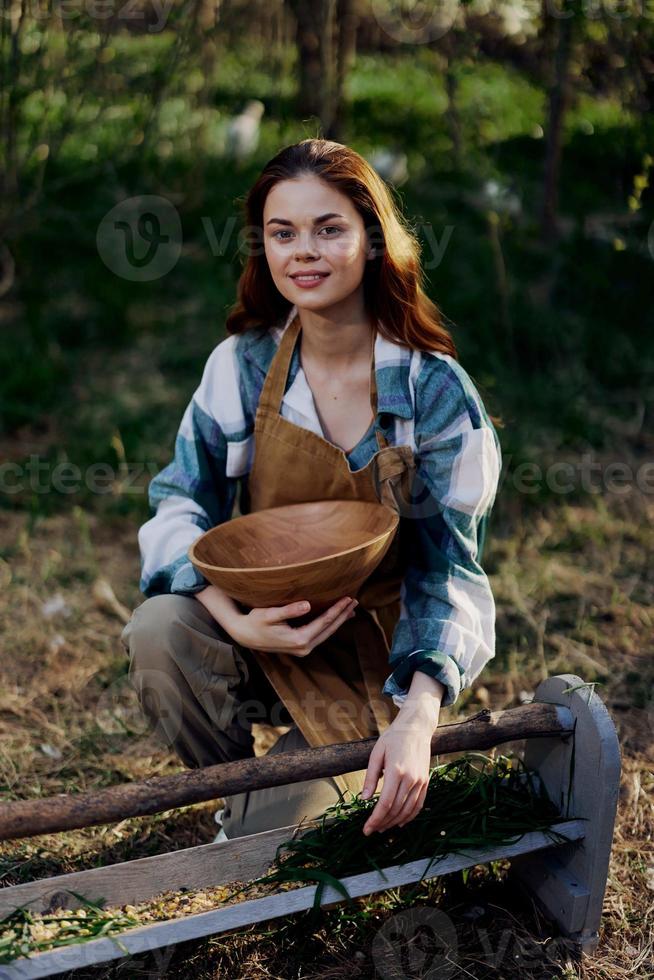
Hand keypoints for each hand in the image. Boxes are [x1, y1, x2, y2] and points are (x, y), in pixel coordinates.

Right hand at [225, 596, 358, 656]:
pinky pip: (320, 635)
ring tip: (350, 609)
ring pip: (326, 633)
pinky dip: (330, 626)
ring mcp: (302, 649)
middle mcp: (303, 647)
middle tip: (355, 601)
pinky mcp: (300, 647)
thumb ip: (289, 610)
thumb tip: (307, 605)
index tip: (348, 598)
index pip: (324, 621)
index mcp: (299, 639)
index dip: (337, 609)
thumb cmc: (255, 622)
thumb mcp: (269, 614)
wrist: (244, 635)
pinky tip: (336, 618)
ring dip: (338, 621)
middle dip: (342, 615)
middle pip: (329, 629)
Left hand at [360, 702, 438, 834]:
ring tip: (382, 827)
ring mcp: (420, 781)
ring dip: (394, 822)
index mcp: (396, 771)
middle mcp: (411, 778)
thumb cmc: (393, 738)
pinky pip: (419, 805)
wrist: (416, 728)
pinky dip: (410, 816)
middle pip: (396, 810)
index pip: (385, 803)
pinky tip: (400, 822)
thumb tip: (364, 799)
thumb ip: (371, 777)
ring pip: (408, 810)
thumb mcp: (377, 754)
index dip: (375, 819)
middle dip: (382, 823)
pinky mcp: (426, 781)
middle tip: (371, 830)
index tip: (366, 829)